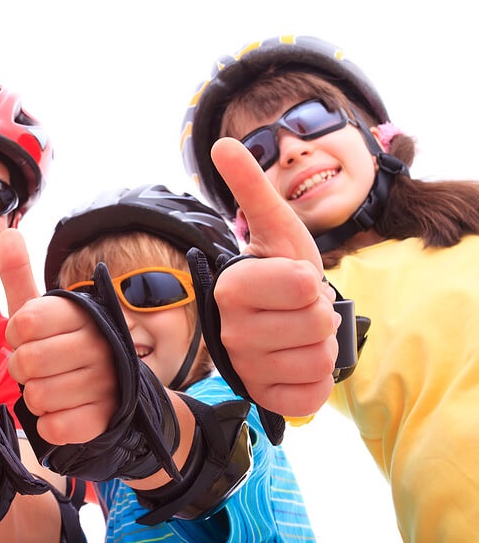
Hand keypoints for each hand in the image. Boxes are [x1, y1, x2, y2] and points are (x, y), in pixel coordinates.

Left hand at [0, 228, 117, 444]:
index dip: (15, 336)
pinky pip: (55, 427)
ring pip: (37, 397)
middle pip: (26, 362)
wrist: (112, 391)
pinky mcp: (104, 419)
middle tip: (38, 368)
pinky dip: (50, 424)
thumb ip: (20, 274)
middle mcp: (99, 343)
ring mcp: (106, 382)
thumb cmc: (63, 345)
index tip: (27, 338)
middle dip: (21, 370)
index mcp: (82, 312)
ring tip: (53, 387)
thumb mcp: (41, 311)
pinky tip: (64, 411)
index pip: (24, 322)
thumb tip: (7, 231)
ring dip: (35, 398)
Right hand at [211, 138, 339, 415]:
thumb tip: (221, 143)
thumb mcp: (274, 227)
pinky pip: (311, 394)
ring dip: (321, 345)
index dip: (311, 281)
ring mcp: (246, 369)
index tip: (294, 281)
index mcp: (230, 288)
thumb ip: (250, 187)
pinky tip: (296, 363)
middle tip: (300, 308)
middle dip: (321, 314)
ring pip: (319, 360)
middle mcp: (230, 332)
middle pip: (316, 325)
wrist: (277, 320)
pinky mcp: (264, 398)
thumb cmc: (280, 270)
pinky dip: (316, 379)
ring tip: (298, 333)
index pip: (303, 285)